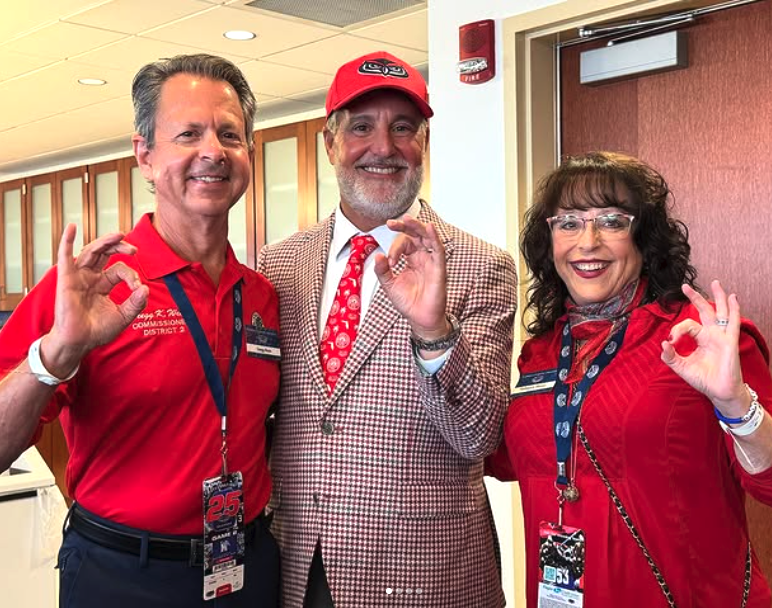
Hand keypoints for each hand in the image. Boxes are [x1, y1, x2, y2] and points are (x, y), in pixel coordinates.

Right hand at [42, 224, 148, 376]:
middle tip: (134, 249)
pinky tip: (71, 227)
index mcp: (103, 284)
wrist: (79, 343)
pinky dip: (66, 241)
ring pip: (91, 251)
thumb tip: (145, 288)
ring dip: (104, 241)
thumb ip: (136, 303)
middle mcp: (90, 278)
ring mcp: (78, 277)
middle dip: (119, 247)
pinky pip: (64, 257)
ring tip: (119, 235)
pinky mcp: (66, 279)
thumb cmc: (97, 331)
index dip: (131, 276)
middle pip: (104, 254)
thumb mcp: (123, 316)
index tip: (137, 288)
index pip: (119, 270)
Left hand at [373, 217, 448, 338]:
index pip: (403, 243)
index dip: (394, 248)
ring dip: (417, 226)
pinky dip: (434, 238)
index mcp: (411, 259)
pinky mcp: (439, 268)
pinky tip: (429, 228)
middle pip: (415, 234)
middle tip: (391, 223)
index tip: (389, 261)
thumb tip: (378, 255)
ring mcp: (431, 261)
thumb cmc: (408, 303)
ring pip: (427, 237)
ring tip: (406, 220)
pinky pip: (438, 249)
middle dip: (404, 226)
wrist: (420, 319)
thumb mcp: (389, 285)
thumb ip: (382, 270)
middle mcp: (422, 257)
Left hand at [661, 280, 748, 415]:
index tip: (670, 342)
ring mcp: (722, 336)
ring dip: (718, 297)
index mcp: (700, 338)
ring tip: (715, 282)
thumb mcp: (680, 367)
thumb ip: (670, 356)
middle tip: (685, 286)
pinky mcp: (730, 342)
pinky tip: (733, 298)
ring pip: (720, 312)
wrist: (718, 392)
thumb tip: (663, 343)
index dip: (676, 330)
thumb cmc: (703, 379)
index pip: (687, 325)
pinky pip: (733, 323)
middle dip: (695, 297)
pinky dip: (734, 310)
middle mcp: (711, 334)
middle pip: (704, 310)